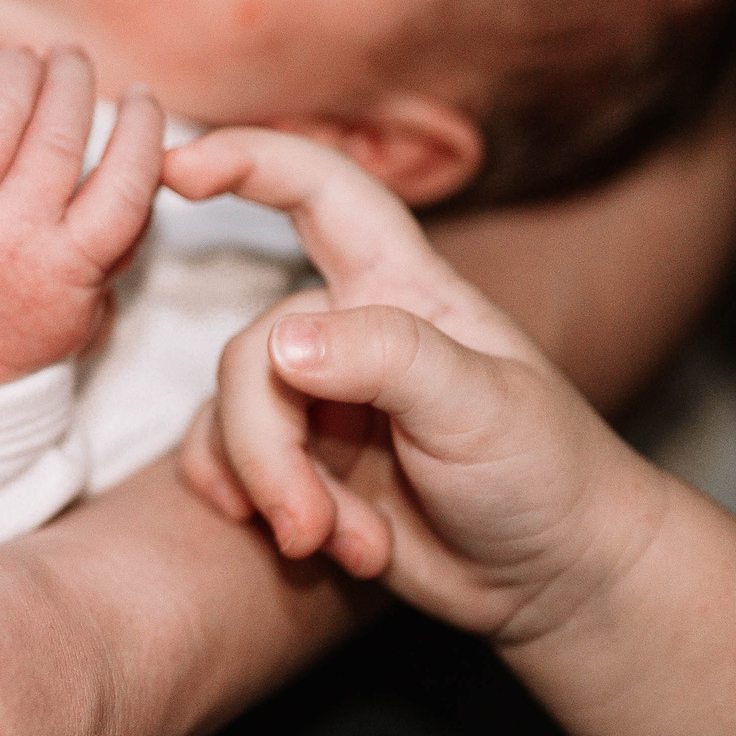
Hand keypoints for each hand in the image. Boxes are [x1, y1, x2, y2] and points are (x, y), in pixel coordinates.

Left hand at [0, 46, 161, 388]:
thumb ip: (118, 244)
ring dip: (11, 74)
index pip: (126, 180)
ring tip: (22, 59)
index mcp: (69, 264)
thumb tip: (144, 168)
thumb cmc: (16, 334)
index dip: (142, 128)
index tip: (143, 98)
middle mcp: (8, 236)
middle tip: (70, 59)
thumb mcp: (87, 307)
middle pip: (56, 133)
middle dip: (71, 81)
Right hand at [165, 128, 670, 643]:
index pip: (321, 190)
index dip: (248, 159)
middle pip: (252, 351)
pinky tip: (306, 545)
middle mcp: (348, 330)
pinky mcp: (296, 462)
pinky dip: (252, 507)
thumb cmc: (545, 471)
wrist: (557, 576)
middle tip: (309, 526)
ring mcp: (316, 398)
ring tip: (336, 544)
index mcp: (402, 285)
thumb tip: (282, 343)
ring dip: (274, 492)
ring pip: (230, 417)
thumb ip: (387, 359)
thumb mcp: (482, 406)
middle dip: (266, 446)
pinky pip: (222, 463)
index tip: (178, 164)